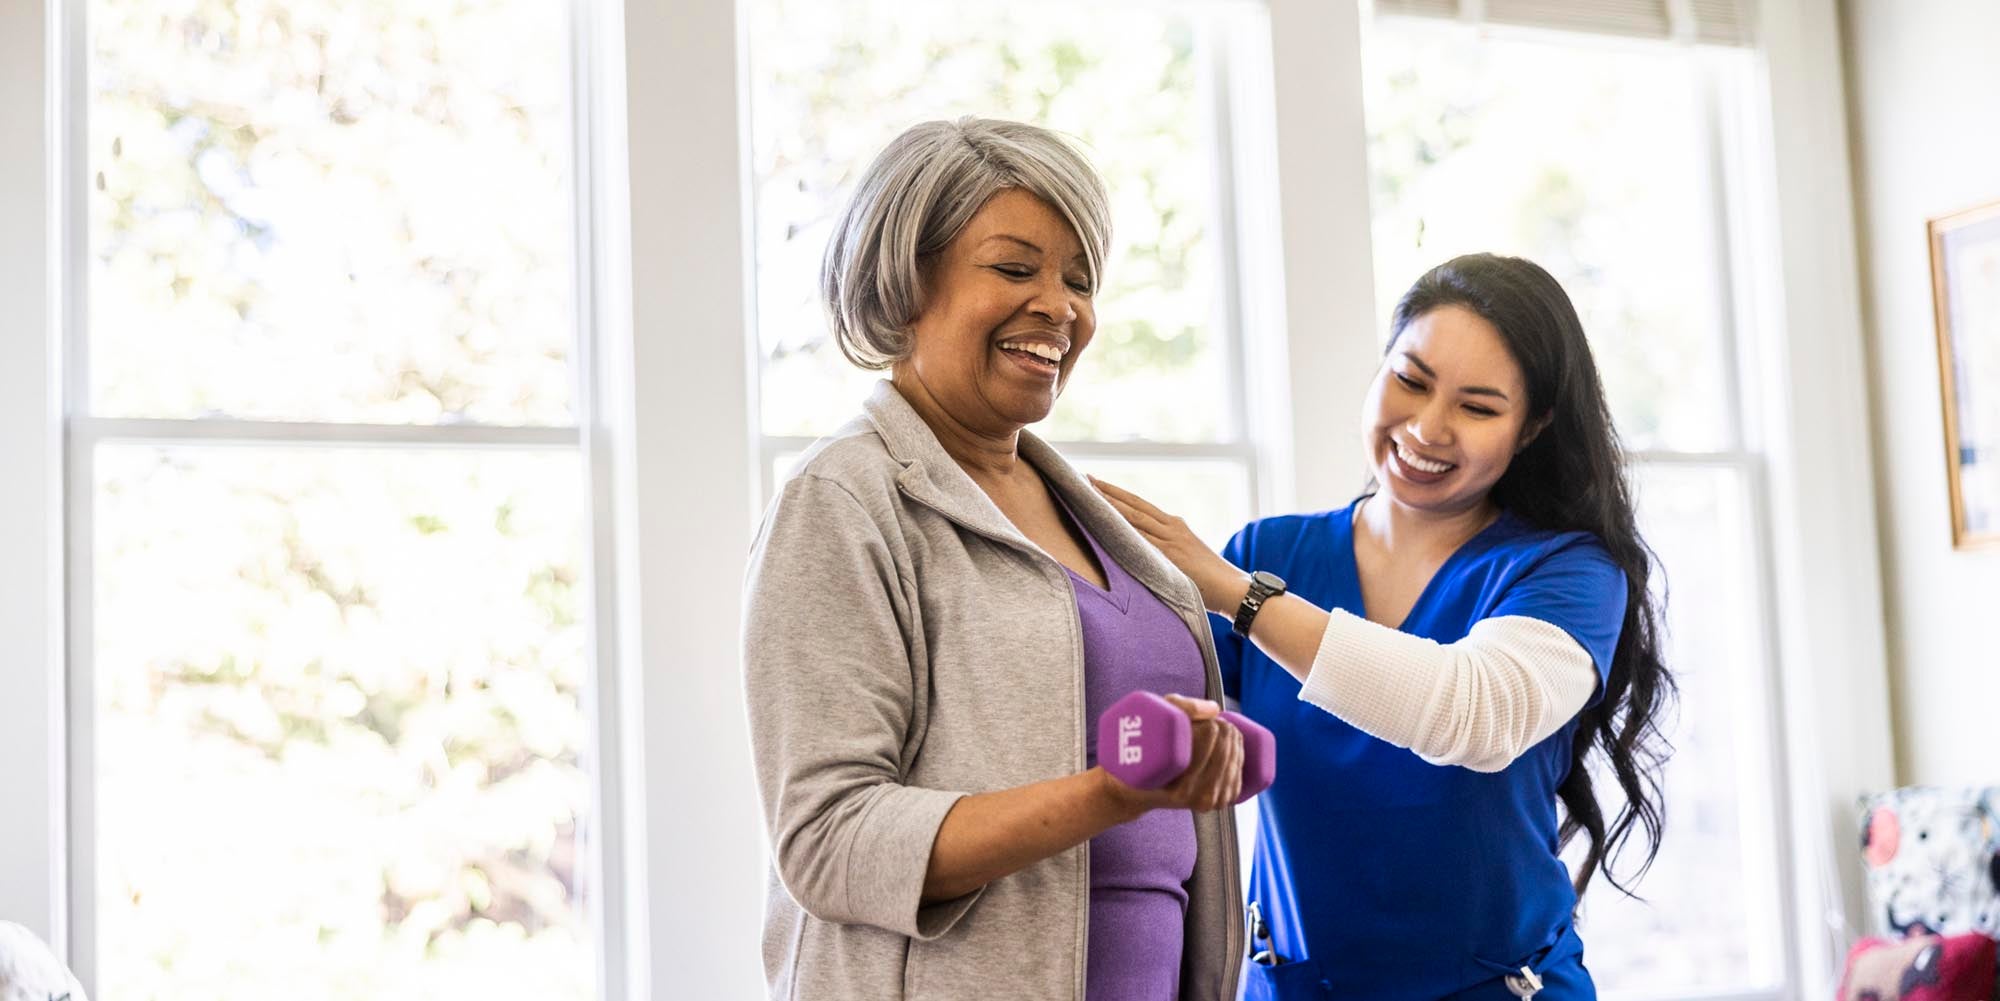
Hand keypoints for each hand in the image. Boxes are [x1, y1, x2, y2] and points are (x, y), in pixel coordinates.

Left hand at [1090, 476, 1249, 616]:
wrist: (1233, 588)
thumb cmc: (1209, 579)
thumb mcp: (1185, 558)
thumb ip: (1165, 552)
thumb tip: (1142, 555)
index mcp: (1175, 525)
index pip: (1140, 505)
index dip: (1118, 494)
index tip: (1098, 483)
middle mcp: (1172, 527)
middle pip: (1134, 506)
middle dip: (1109, 492)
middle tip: (1085, 478)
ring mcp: (1171, 541)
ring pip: (1135, 519)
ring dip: (1111, 506)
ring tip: (1089, 495)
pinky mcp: (1171, 556)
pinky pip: (1142, 542)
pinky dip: (1124, 532)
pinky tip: (1106, 525)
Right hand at [1102, 694, 1243, 814]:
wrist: (1133, 790)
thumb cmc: (1142, 751)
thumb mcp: (1151, 719)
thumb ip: (1181, 707)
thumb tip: (1216, 710)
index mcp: (1175, 772)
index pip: (1210, 734)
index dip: (1212, 720)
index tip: (1203, 719)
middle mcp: (1191, 792)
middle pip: (1226, 746)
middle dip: (1226, 729)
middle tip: (1214, 722)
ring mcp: (1204, 801)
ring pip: (1236, 762)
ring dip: (1235, 742)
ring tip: (1222, 732)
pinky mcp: (1214, 805)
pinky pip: (1238, 780)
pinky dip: (1240, 761)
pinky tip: (1234, 749)